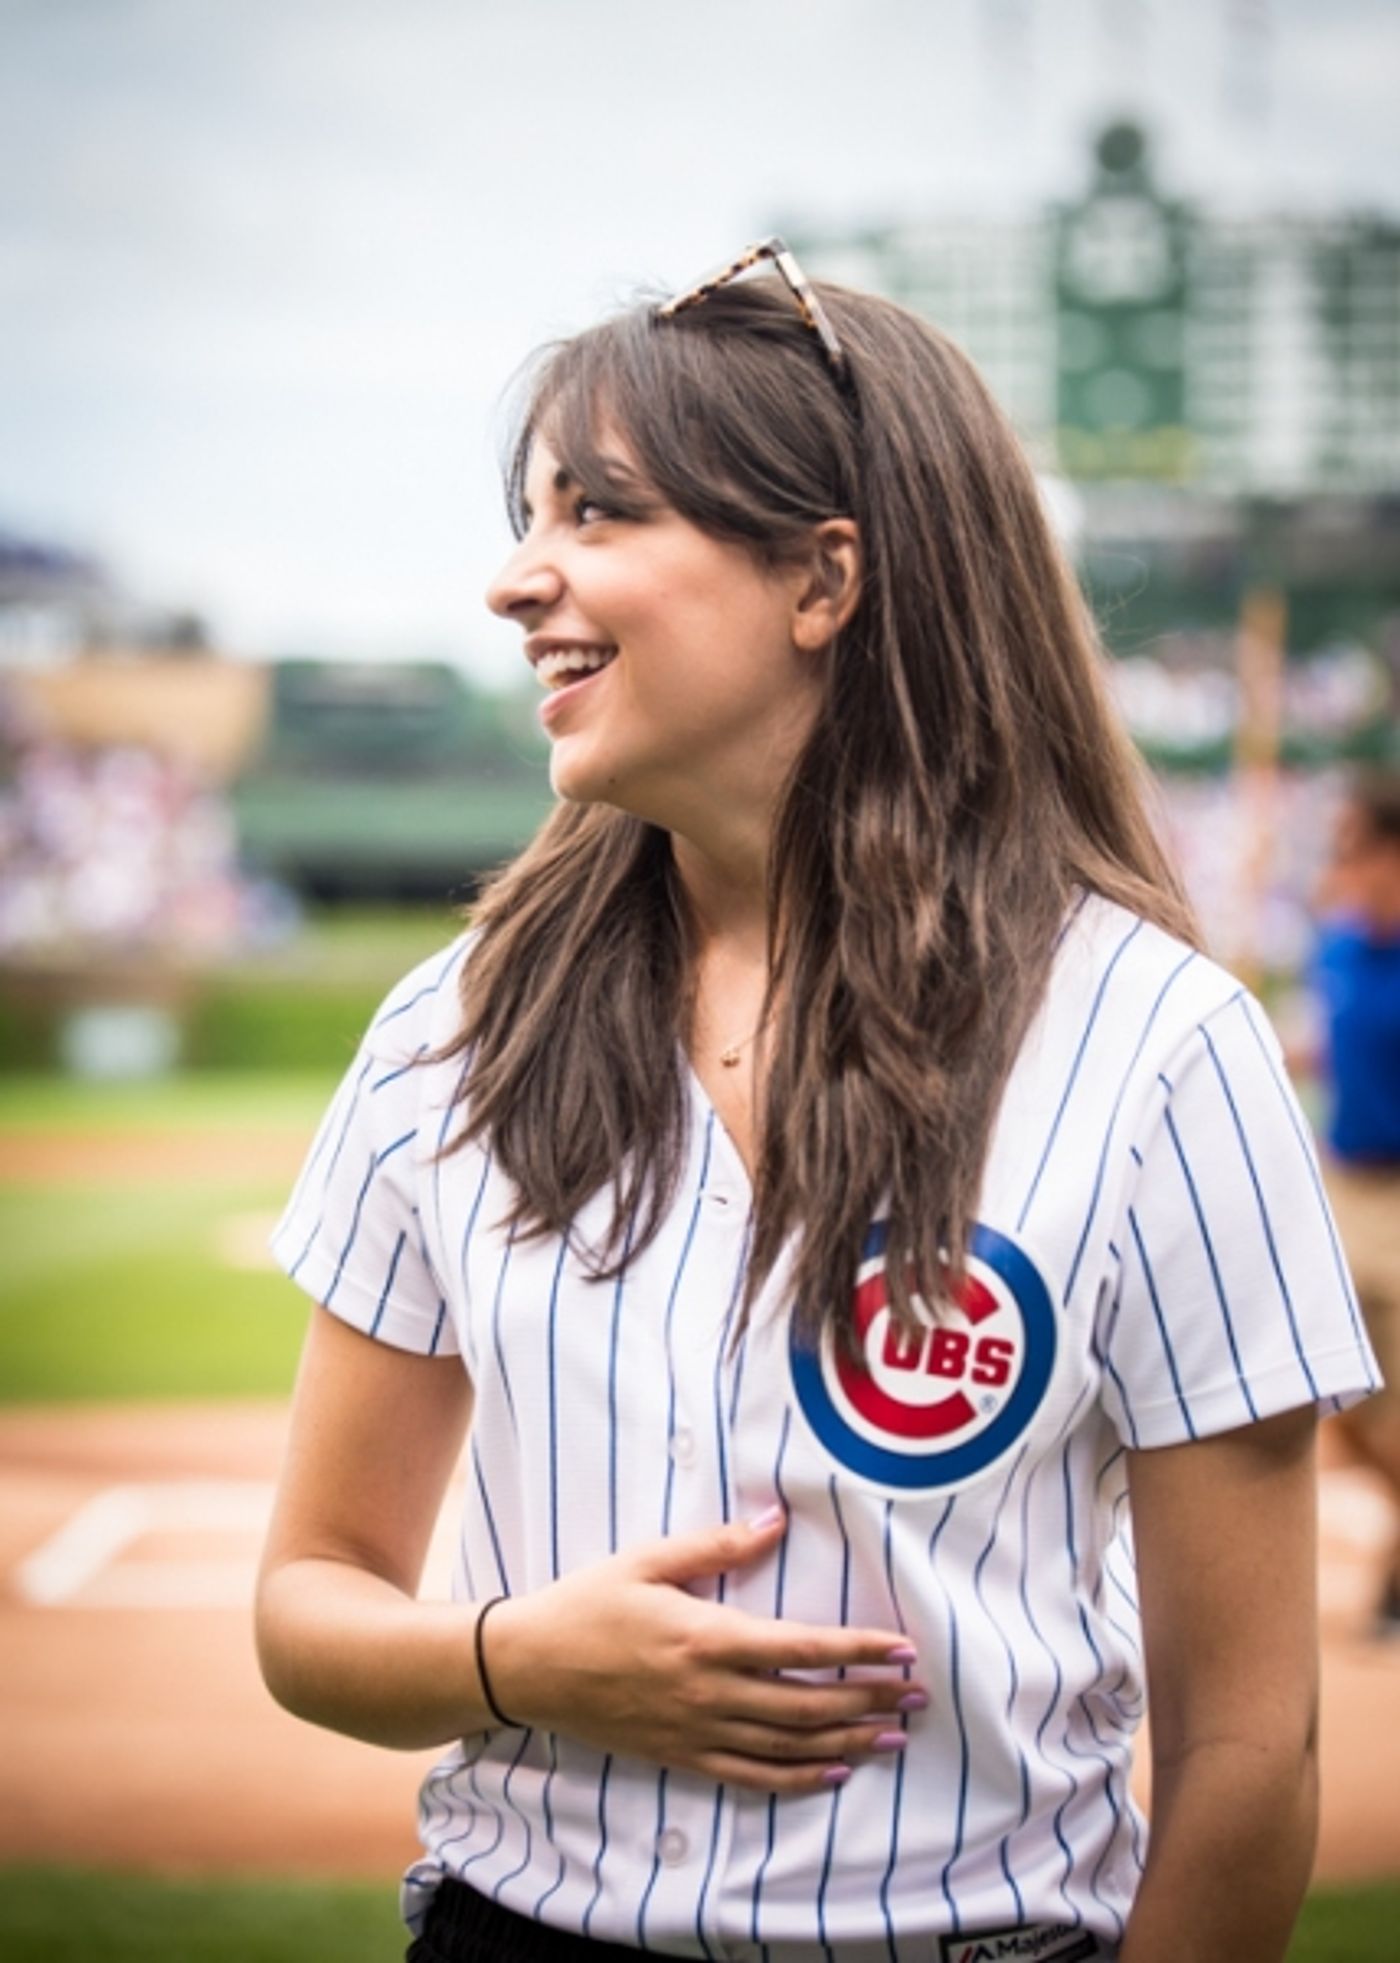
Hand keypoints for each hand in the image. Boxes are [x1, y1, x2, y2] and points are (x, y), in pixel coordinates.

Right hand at [481, 1507, 925, 1792]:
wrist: (530, 1666)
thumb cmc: (588, 1604)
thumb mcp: (647, 1559)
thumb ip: (716, 1545)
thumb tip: (775, 1521)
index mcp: (706, 1636)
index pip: (801, 1646)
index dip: (857, 1650)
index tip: (901, 1649)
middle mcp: (709, 1690)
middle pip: (808, 1703)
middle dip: (869, 1699)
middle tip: (917, 1695)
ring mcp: (697, 1730)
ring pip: (789, 1745)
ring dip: (847, 1740)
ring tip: (893, 1735)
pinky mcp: (682, 1756)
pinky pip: (751, 1777)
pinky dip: (798, 1779)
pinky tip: (833, 1772)